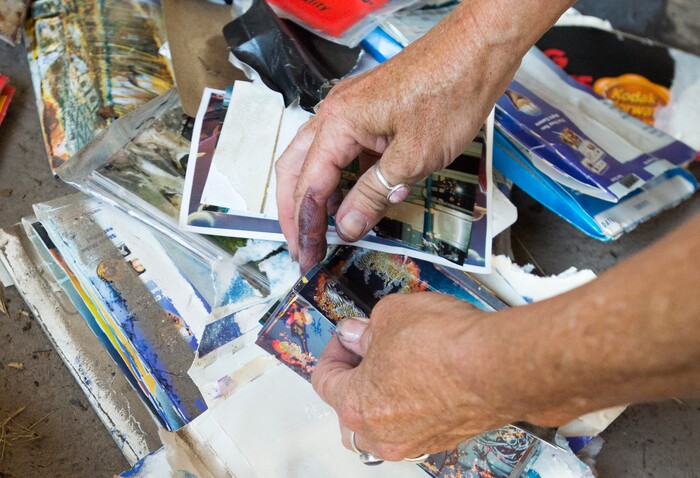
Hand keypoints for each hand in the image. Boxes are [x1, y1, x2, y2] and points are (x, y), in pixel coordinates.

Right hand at [275, 3, 523, 273]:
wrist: (479, 51)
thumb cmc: (451, 95)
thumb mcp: (412, 158)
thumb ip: (373, 195)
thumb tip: (346, 228)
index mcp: (338, 123)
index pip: (309, 185)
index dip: (306, 226)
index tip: (307, 257)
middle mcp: (335, 112)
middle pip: (296, 168)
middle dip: (295, 210)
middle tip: (302, 245)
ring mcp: (351, 109)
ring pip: (317, 157)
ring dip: (316, 193)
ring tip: (324, 228)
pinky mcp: (369, 111)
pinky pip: (343, 149)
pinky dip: (342, 177)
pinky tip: (354, 198)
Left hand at [311, 292, 516, 460]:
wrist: (500, 366)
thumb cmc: (448, 346)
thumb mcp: (391, 314)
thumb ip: (366, 328)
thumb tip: (358, 333)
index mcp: (356, 406)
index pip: (324, 381)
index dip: (333, 350)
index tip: (347, 336)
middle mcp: (382, 434)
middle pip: (350, 412)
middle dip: (354, 379)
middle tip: (368, 350)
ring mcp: (415, 441)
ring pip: (382, 425)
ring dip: (382, 397)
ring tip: (398, 364)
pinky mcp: (445, 439)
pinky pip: (414, 425)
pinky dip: (412, 406)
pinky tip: (425, 378)